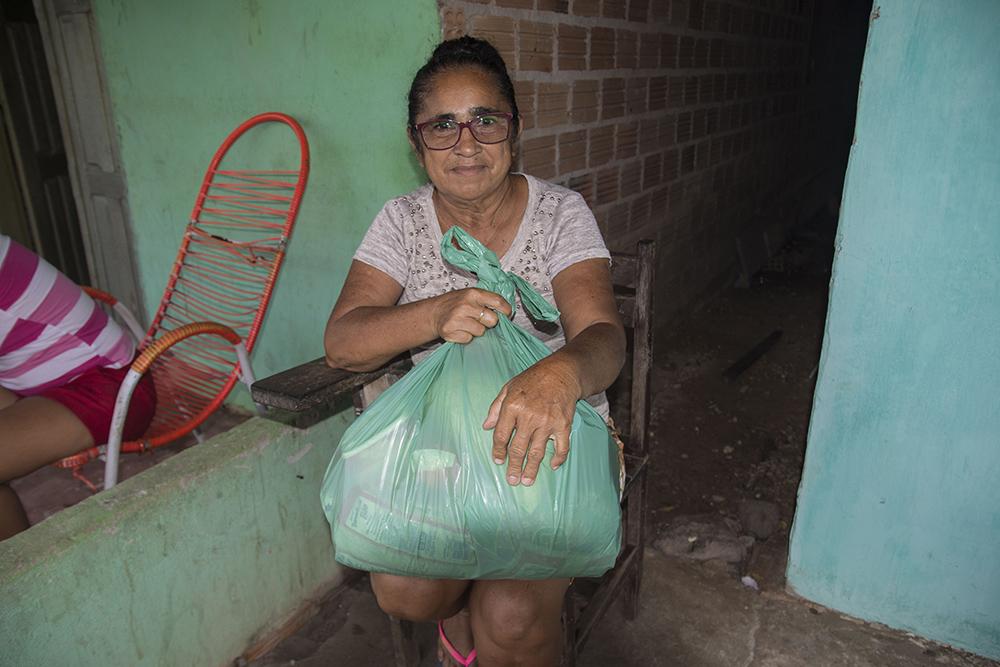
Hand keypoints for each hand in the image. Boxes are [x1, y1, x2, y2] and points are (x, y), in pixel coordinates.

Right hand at [431, 288, 511, 343]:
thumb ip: (486, 300)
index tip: (506, 314)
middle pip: (492, 320)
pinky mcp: (450, 332)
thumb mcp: (470, 295)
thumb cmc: (455, 304)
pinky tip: (460, 330)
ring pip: (481, 331)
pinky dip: (466, 337)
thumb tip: (506, 311)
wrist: (434, 313)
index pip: (498, 302)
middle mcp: (465, 305)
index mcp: (473, 293)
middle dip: (489, 322)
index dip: (506, 310)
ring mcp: (457, 319)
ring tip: (467, 324)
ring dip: (476, 330)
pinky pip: (469, 339)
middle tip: (481, 320)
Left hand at [482, 359, 581, 485]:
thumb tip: (486, 426)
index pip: (501, 435)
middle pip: (518, 448)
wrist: (561, 372)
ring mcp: (547, 422)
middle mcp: (529, 417)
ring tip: (526, 481)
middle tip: (511, 480)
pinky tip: (552, 466)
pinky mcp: (563, 425)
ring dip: (531, 469)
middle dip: (514, 466)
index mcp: (512, 407)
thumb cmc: (532, 379)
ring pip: (537, 452)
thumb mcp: (508, 388)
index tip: (498, 461)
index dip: (498, 450)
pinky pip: (561, 447)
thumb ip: (495, 408)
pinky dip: (558, 458)